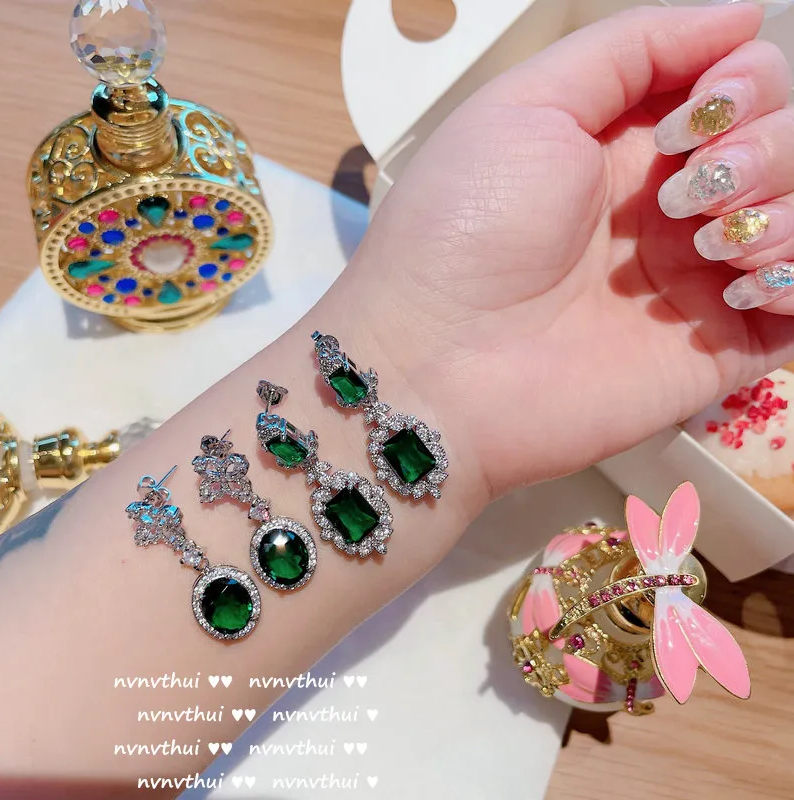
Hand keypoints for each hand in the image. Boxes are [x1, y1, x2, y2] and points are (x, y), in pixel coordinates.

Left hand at [348, 4, 793, 496]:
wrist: (439, 364)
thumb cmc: (463, 232)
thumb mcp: (526, 106)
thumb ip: (631, 48)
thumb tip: (743, 12)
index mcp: (622, 149)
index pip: (737, 88)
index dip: (745, 82)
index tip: (703, 112)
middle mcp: (666, 211)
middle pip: (780, 144)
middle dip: (762, 145)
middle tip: (694, 185)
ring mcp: (692, 282)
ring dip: (783, 205)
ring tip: (711, 241)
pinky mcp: (714, 351)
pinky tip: (742, 278)